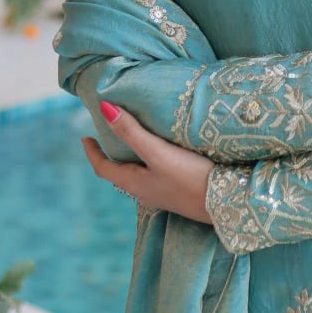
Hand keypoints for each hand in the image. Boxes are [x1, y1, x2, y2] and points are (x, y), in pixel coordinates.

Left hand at [81, 103, 214, 222]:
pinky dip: (150, 160)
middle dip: (112, 153)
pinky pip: (155, 173)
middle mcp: (145, 191)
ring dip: (132, 156)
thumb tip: (105, 108)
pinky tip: (164, 152)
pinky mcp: (179, 191)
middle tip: (110, 132)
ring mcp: (162, 193)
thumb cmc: (190, 178)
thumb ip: (132, 132)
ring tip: (134, 138)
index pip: (103, 168)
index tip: (84, 138)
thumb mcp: (158, 153)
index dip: (92, 153)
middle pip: (119, 171)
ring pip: (138, 172)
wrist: (226, 204)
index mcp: (134, 183)